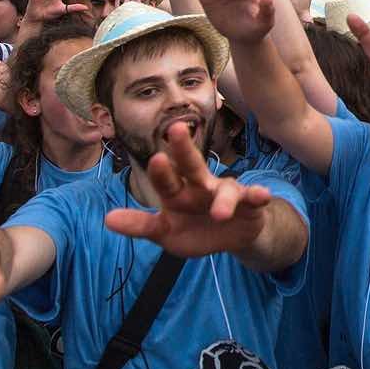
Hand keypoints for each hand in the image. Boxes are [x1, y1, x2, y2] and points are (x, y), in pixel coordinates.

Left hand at [104, 121, 272, 256]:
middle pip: (192, 167)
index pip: (167, 181)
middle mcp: (200, 187)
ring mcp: (225, 193)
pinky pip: (252, 198)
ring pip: (224, 190)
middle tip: (175, 130)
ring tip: (218, 213)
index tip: (156, 159)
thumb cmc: (193, 229)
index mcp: (178, 193)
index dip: (162, 172)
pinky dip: (257, 195)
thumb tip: (108, 219)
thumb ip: (140, 225)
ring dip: (222, 199)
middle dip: (184, 150)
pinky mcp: (248, 204)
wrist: (229, 238)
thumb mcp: (164, 232)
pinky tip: (262, 195)